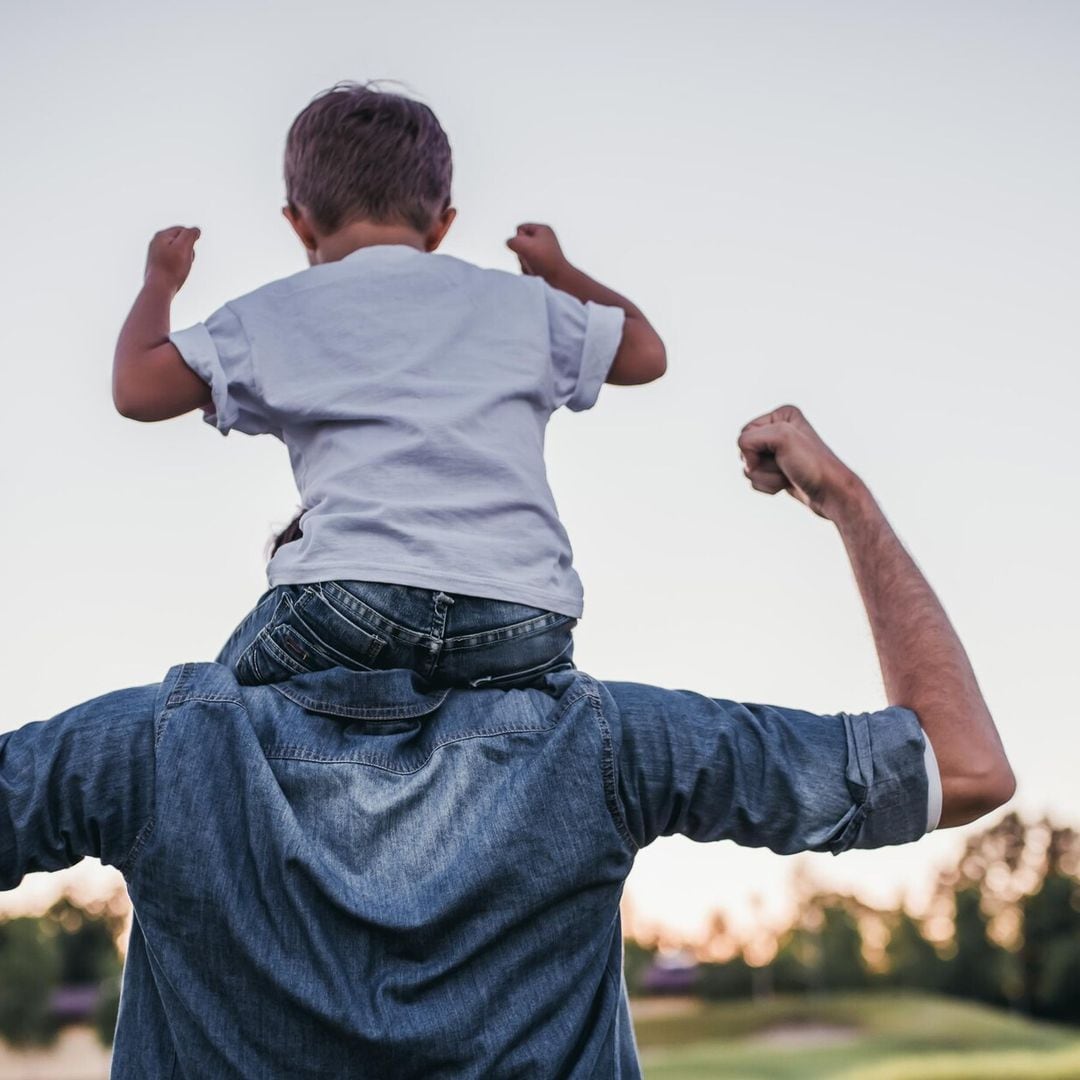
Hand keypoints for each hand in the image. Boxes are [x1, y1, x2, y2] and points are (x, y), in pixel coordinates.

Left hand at [145, 226, 200, 293]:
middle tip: (184, 262)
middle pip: (180, 242)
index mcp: (161, 235)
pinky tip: (175, 275)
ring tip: (180, 270)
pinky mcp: (156, 265)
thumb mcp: (184, 247)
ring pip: (177, 253)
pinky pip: (172, 262)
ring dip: (183, 260)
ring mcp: (155, 254)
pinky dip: (177, 267)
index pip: (183, 230)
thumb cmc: (171, 269)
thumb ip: (190, 234)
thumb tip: (196, 230)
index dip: (191, 242)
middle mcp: (155, 242)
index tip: (188, 253)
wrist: (159, 289)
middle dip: (187, 251)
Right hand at [506, 223, 569, 282]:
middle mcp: (544, 239)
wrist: (559, 279)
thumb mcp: (523, 244)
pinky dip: (529, 270)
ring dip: (524, 262)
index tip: (529, 247)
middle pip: (520, 243)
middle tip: (532, 258)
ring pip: (523, 255)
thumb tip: (511, 245)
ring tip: (535, 266)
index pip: (520, 228)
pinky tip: (537, 272)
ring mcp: (543, 252)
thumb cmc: (545, 260)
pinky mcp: (542, 264)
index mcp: (543, 229)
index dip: (519, 239)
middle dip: (521, 253)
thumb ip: (511, 241)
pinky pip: (527, 265)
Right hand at [738, 405, 862, 520]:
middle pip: (744, 452)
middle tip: (785, 466)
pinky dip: (767, 486)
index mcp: (782, 415)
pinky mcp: (777, 469)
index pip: (745, 433)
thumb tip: (745, 463)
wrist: (831, 493)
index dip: (755, 450)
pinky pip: (755, 479)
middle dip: (760, 466)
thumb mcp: (782, 438)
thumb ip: (750, 439)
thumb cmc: (812, 465)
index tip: (780, 454)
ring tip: (787, 475)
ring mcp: (777, 452)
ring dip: (765, 478)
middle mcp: (779, 430)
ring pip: (748, 468)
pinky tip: (786, 483)